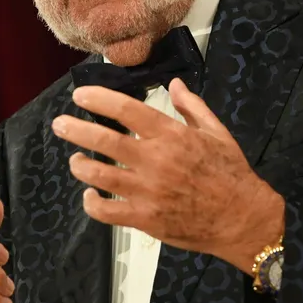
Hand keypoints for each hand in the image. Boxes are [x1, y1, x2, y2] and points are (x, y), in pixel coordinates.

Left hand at [52, 78, 283, 271]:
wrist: (242, 218)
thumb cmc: (230, 172)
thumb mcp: (217, 132)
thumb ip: (192, 106)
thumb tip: (174, 83)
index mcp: (172, 135)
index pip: (127, 110)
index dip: (98, 100)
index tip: (80, 96)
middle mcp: (155, 161)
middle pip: (104, 141)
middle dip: (76, 130)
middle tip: (60, 124)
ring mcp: (147, 192)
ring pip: (99, 176)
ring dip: (81, 165)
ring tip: (75, 160)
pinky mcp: (145, 219)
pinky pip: (107, 212)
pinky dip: (92, 203)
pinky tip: (89, 196)